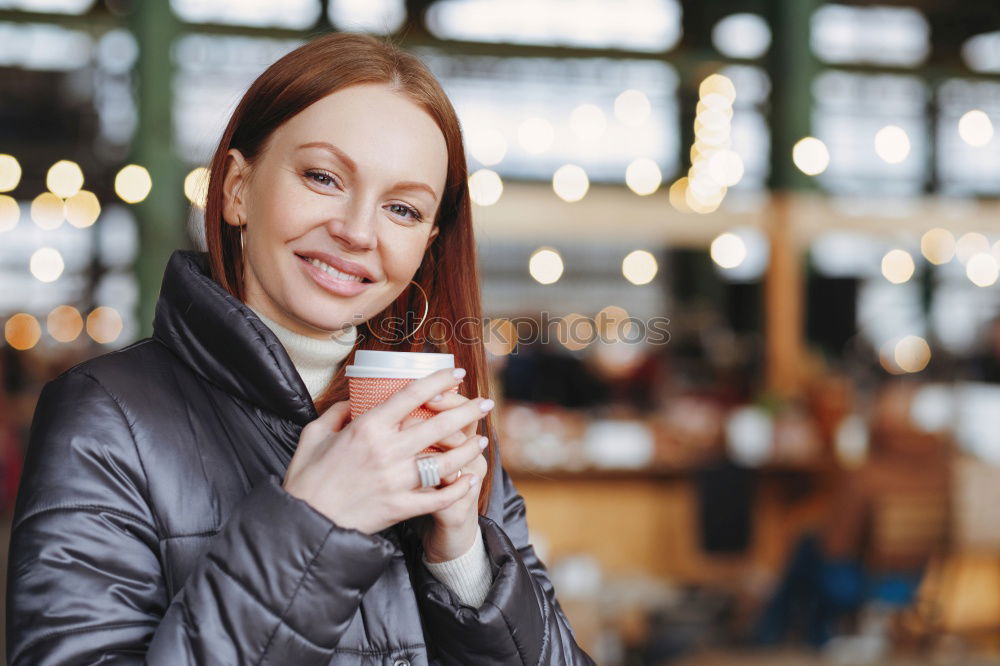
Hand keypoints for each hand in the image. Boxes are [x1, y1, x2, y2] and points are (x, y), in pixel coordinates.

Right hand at [282, 367, 494, 534]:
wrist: (305, 524)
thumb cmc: (306, 479)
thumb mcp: (313, 436)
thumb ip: (335, 414)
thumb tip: (351, 402)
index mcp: (367, 428)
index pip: (411, 396)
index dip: (438, 381)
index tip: (456, 373)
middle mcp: (387, 451)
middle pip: (438, 425)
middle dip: (467, 411)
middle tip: (484, 403)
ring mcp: (396, 480)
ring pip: (445, 461)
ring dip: (468, 448)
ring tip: (482, 440)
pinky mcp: (400, 506)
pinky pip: (437, 497)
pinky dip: (457, 489)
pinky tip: (470, 480)